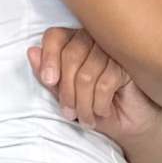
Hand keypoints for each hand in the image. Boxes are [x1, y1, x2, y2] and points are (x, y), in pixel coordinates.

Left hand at [27, 26, 161, 146]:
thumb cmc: (97, 109)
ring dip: (83, 104)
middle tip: (70, 113)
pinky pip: (105, 82)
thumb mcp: (67, 97)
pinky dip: (99, 104)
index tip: (50, 80)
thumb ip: (49, 78)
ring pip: (86, 73)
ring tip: (87, 118)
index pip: (56, 36)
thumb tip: (31, 52)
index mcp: (76, 42)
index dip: (49, 57)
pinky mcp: (130, 64)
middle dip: (67, 91)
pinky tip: (103, 111)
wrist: (128, 126)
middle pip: (70, 55)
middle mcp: (95, 40)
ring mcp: (114, 50)